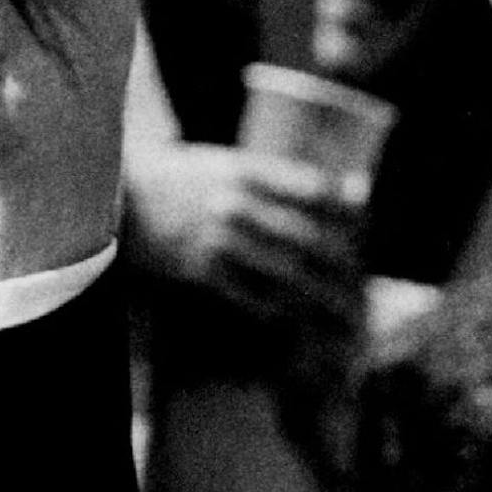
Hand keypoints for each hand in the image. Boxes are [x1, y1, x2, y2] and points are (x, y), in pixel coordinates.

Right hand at [122, 141, 364, 340]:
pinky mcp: (202, 270)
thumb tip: (358, 190)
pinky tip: (302, 325)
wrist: (124, 200)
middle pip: (309, 237)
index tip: (368, 234)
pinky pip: (252, 298)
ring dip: (321, 297)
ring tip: (345, 314)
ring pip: (287, 272)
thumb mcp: (235, 166)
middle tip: (364, 285)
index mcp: (249, 171)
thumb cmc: (187, 181)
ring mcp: (220, 239)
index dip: (351, 217)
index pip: (316, 192)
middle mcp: (237, 202)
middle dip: (345, 266)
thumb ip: (288, 180)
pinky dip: (282, 314)